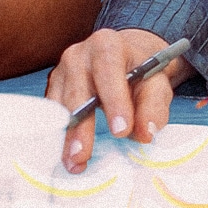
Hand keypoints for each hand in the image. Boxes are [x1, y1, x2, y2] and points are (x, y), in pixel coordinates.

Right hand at [46, 27, 181, 172]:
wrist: (125, 59)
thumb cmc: (140, 72)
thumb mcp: (156, 84)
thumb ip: (153, 107)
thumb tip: (144, 133)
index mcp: (107, 45)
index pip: (108, 70)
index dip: (114, 100)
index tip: (121, 130)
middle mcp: (78, 55)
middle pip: (76, 91)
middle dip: (81, 126)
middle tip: (83, 155)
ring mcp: (61, 71)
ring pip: (59, 106)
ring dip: (66, 137)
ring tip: (73, 162)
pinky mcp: (53, 88)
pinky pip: (52, 113)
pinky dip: (59, 135)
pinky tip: (65, 154)